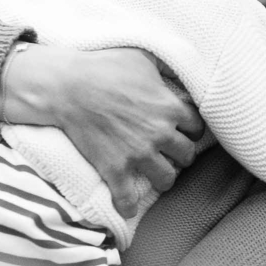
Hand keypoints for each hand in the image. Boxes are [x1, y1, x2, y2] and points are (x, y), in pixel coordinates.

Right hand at [52, 49, 203, 217]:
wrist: (68, 86)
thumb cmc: (106, 66)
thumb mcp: (144, 57)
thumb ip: (167, 67)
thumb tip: (183, 69)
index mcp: (171, 108)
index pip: (197, 128)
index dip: (191, 129)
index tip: (183, 130)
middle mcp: (160, 134)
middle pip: (187, 156)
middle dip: (181, 154)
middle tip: (171, 152)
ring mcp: (138, 154)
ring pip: (167, 179)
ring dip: (164, 178)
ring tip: (158, 175)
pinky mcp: (114, 168)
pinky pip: (128, 198)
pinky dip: (128, 206)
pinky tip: (129, 209)